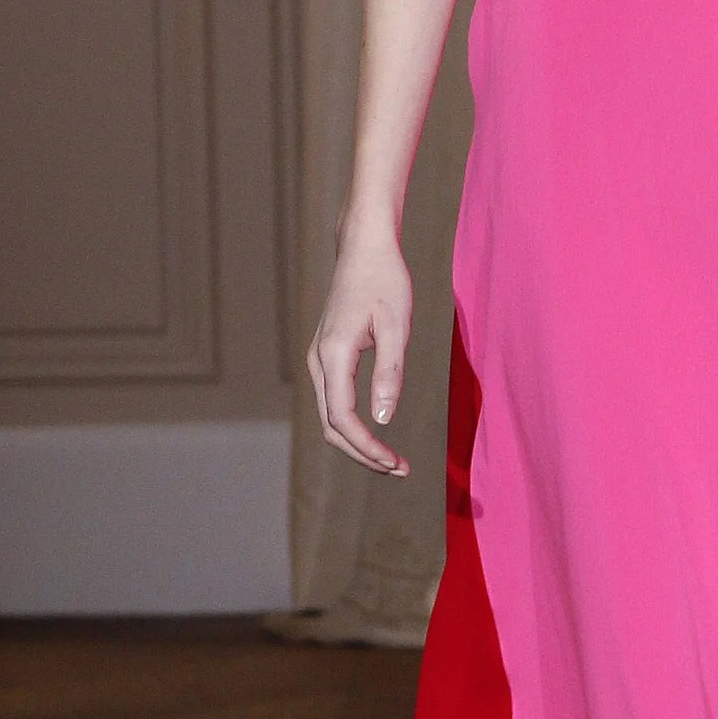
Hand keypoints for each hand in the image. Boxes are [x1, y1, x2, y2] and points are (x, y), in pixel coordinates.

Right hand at [308, 222, 413, 474]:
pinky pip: (334, 401)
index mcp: (333, 354)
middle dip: (362, 453)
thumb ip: (390, 372)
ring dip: (357, 442)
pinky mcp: (327, 357)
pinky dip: (352, 424)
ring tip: (391, 459)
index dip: (367, 447)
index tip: (395, 462)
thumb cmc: (385, 281)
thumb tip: (382, 418)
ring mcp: (319, 359)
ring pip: (330, 416)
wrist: (364, 249)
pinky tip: (376, 431)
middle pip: (331, 426)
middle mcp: (318, 361)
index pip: (342, 417)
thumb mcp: (397, 325)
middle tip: (399, 469)